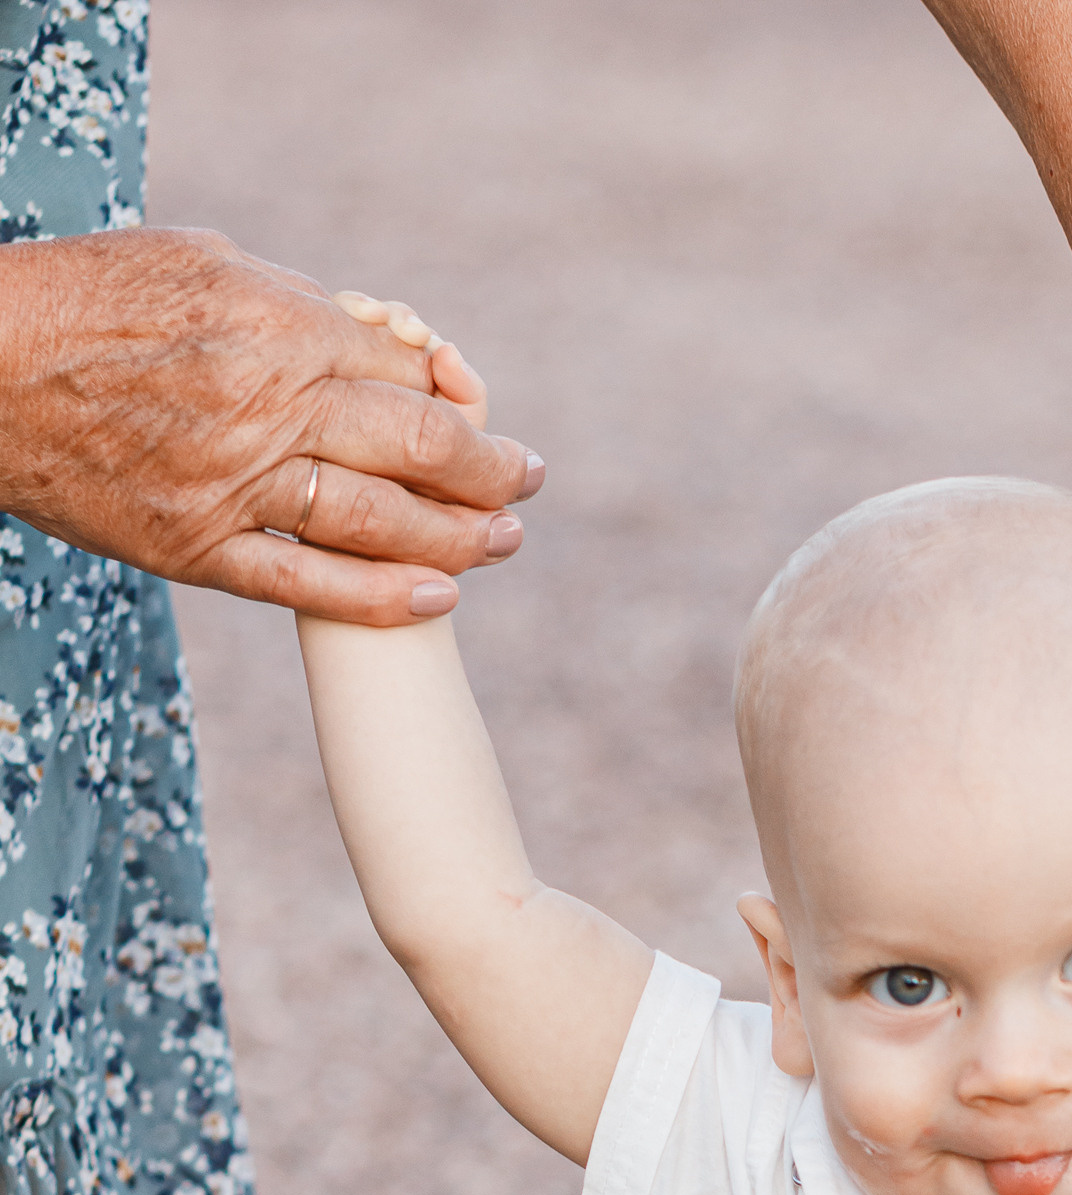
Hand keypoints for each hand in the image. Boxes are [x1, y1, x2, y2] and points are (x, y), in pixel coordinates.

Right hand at [0, 224, 541, 621]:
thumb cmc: (89, 301)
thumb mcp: (200, 264)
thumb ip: (292, 303)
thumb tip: (375, 340)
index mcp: (273, 324)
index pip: (403, 371)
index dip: (455, 393)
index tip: (477, 408)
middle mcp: (266, 407)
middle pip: (417, 445)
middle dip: (489, 467)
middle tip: (526, 477)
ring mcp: (234, 486)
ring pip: (380, 522)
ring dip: (460, 536)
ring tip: (504, 537)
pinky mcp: (198, 550)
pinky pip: (310, 586)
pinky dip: (383, 598)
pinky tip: (439, 598)